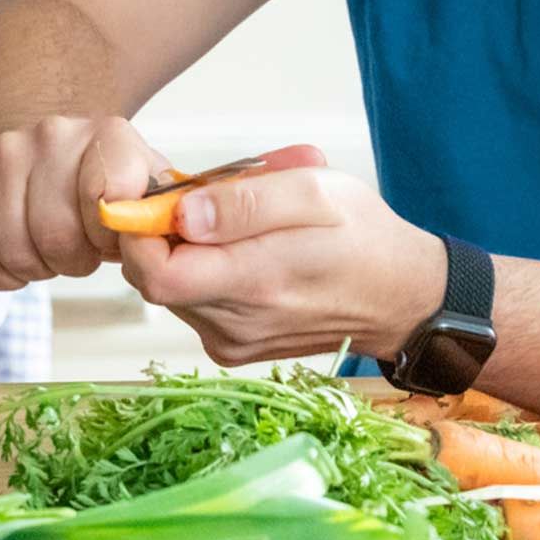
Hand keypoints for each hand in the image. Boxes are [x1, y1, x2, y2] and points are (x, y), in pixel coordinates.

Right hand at [0, 116, 165, 289]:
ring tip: (49, 250)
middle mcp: (52, 133)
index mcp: (109, 134)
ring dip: (34, 266)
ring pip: (12, 246)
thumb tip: (156, 236)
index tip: (111, 238)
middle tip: (79, 251)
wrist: (62, 157)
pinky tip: (14, 263)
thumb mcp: (152, 200)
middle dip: (72, 260)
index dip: (109, 238)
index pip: (109, 198)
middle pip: (55, 233)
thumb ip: (162, 217)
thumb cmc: (112, 193)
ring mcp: (2, 152)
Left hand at [118, 145, 447, 366]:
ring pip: (170, 288)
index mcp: (254, 281)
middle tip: (199, 197)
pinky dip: (201, 271)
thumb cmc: (363, 235)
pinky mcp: (233, 347)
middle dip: (159, 231)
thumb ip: (245, 200)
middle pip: (152, 277)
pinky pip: (192, 303)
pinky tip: (240, 251)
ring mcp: (232, 341)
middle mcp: (234, 324)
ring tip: (231, 223)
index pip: (153, 270)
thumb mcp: (316, 192)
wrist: (401, 298)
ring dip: (183, 249)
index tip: (157, 192)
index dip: (139, 228)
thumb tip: (182, 214)